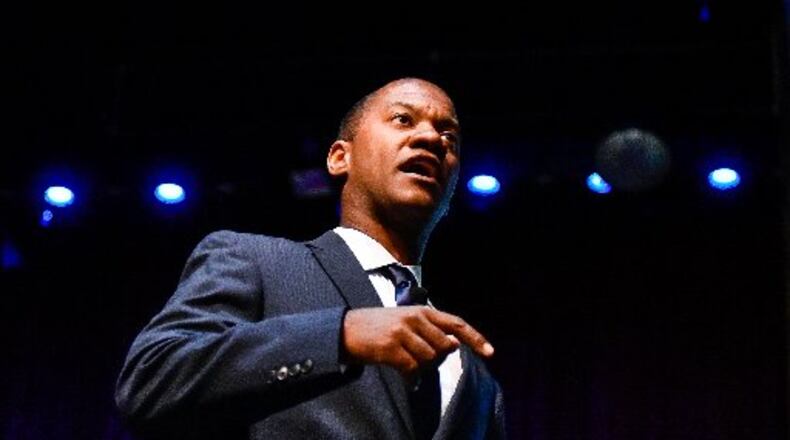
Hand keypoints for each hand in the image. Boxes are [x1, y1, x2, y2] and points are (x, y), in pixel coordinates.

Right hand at [342, 306, 493, 376]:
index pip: (456, 323)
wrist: (347, 330)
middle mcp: (415, 318)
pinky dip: (410, 376)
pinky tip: (402, 373)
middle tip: (418, 358)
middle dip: (436, 359)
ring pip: (429, 360)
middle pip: (445, 348)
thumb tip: (453, 345)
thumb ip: (430, 330)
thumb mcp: (406, 320)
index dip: (475, 338)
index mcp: (422, 311)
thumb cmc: (380, 327)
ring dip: (421, 368)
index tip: (490, 352)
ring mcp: (402, 332)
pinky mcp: (391, 348)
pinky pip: (412, 369)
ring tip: (405, 362)